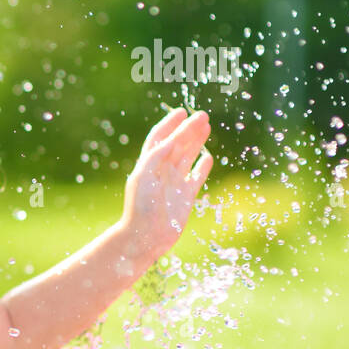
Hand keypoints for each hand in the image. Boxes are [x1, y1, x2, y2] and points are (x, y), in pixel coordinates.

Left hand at [120, 107, 212, 258]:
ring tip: (207, 127)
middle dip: (188, 129)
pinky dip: (202, 166)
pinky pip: (196, 177)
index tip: (182, 111)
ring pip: (187, 156)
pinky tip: (208, 157)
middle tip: (203, 115)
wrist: (146, 236)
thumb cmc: (140, 208)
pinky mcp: (186, 196)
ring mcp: (174, 183)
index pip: (159, 138)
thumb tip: (171, 139)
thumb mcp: (143, 178)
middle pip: (177, 144)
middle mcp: (161, 171)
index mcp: (148, 164)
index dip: (170, 124)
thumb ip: (155, 157)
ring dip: (196, 141)